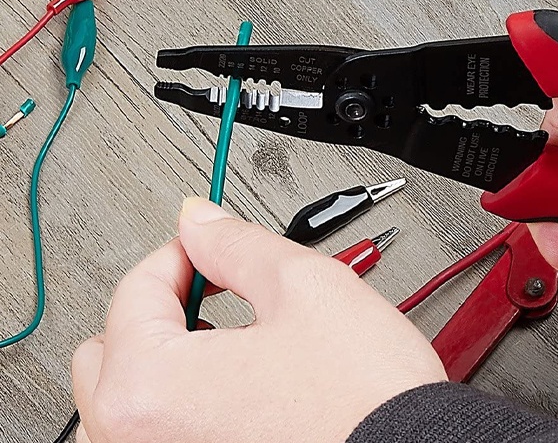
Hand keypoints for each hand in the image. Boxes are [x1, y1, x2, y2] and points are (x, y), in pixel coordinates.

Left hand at [71, 198, 445, 442]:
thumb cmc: (367, 398)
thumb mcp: (304, 285)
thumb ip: (234, 244)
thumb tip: (198, 220)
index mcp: (150, 387)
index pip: (135, 289)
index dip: (183, 252)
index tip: (211, 247)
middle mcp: (137, 440)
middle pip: (108, 350)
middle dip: (161, 309)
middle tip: (218, 292)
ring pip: (127, 399)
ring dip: (164, 360)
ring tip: (230, 341)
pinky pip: (156, 434)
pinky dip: (179, 405)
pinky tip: (235, 387)